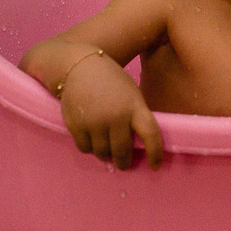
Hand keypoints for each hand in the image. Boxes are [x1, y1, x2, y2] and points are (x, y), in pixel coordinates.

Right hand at [57, 53, 162, 169]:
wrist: (79, 66)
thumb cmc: (110, 80)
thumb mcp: (131, 93)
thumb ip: (134, 116)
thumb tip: (135, 145)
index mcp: (134, 106)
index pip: (150, 134)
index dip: (155, 152)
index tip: (155, 165)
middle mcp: (115, 116)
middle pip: (122, 150)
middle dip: (124, 161)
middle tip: (124, 164)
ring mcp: (94, 122)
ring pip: (102, 153)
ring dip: (106, 155)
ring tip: (107, 151)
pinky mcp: (76, 125)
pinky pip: (85, 148)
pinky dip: (90, 148)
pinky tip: (92, 141)